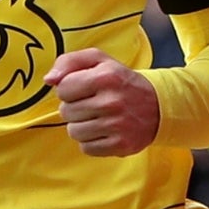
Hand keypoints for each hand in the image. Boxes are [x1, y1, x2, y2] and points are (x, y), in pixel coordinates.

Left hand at [44, 49, 159, 157]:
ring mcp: (117, 125)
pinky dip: (91, 141)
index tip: (84, 89)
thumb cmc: (120, 82)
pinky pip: (86, 148)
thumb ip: (69, 62)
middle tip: (94, 103)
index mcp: (106, 76)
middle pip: (65, 112)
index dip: (69, 89)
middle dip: (75, 108)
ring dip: (82, 126)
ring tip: (99, 117)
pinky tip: (105, 131)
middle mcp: (112, 101)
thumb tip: (48, 79)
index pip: (62, 88)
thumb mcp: (99, 61)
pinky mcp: (120, 145)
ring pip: (73, 132)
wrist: (159, 106)